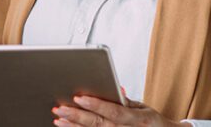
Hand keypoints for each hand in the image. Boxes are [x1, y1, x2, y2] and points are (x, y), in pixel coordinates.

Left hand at [52, 93, 183, 126]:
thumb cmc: (152, 123)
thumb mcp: (143, 109)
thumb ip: (126, 101)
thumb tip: (114, 87)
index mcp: (136, 120)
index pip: (113, 111)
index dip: (95, 104)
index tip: (78, 97)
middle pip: (98, 124)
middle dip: (77, 116)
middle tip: (60, 108)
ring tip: (58, 119)